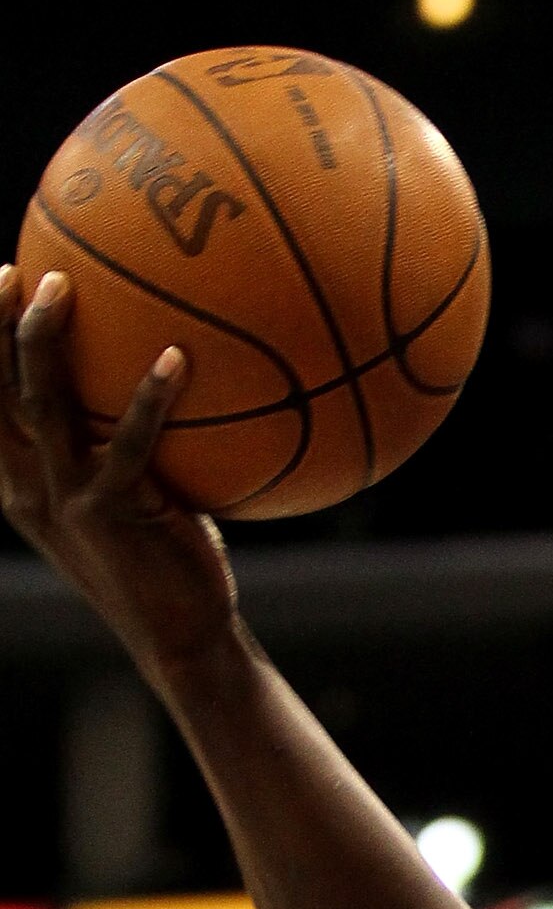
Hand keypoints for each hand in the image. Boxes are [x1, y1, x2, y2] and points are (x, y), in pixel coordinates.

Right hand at [0, 266, 236, 674]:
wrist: (181, 637)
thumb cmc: (167, 565)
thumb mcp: (135, 502)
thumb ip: (125, 450)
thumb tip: (166, 378)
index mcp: (23, 483)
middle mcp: (28, 487)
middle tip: (16, 270)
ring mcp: (64, 500)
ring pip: (39, 405)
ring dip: (41, 341)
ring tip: (60, 286)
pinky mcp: (109, 516)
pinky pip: (128, 445)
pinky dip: (149, 399)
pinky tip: (175, 358)